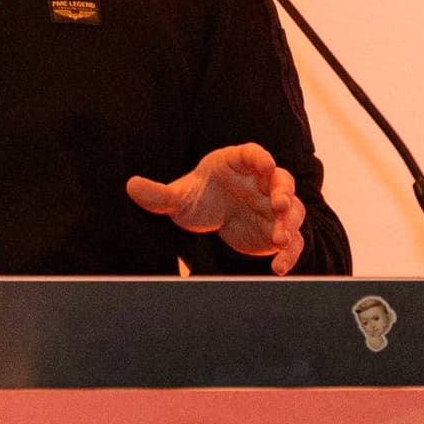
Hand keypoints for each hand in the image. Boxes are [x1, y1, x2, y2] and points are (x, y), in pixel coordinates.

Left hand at [125, 143, 307, 274]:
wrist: (211, 220)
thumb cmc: (198, 198)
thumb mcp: (177, 198)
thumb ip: (158, 194)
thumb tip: (130, 185)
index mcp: (239, 163)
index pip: (253, 154)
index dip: (260, 158)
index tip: (265, 164)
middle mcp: (262, 182)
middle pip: (282, 180)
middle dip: (284, 191)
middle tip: (281, 204)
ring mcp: (274, 207)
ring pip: (293, 211)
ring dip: (289, 223)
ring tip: (279, 240)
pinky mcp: (276, 231)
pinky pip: (292, 242)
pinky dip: (290, 255)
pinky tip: (278, 269)